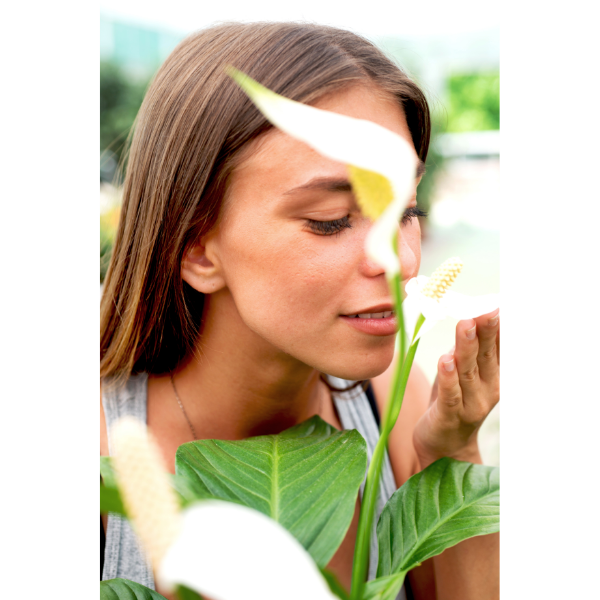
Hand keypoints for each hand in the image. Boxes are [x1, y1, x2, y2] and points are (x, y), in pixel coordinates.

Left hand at [412, 309, 498, 468]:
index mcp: (494, 377)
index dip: (498, 328)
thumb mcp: (464, 373)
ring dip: (466, 347)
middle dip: (486, 331)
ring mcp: (470, 405)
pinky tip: (445, 360)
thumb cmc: (454, 400)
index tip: (499, 304)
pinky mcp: (450, 416)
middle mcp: (487, 390)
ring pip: (468, 372)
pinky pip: (450, 394)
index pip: (497, 349)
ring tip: (465, 324)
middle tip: (486, 309)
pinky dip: (448, 377)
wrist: (444, 447)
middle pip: (485, 357)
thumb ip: (469, 349)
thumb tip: (473, 315)